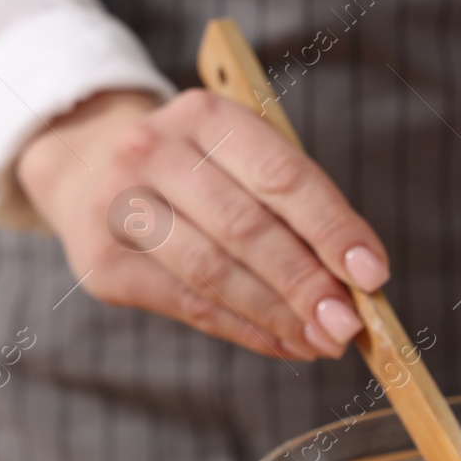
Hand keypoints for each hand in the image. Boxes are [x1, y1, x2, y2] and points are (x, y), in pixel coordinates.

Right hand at [16, 88, 389, 359]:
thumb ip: (299, 209)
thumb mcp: (245, 160)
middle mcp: (153, 152)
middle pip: (247, 229)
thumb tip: (359, 281)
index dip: (332, 229)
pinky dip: (248, 331)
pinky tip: (286, 344)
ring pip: (215, 274)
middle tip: (350, 324)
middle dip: (307, 283)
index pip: (282, 177)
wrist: (88, 170)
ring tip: (324, 341)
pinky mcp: (104, 263)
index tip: (373, 275)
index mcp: (206, 116)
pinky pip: (190, 306)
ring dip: (279, 316)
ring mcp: (119, 206)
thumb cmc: (200, 171)